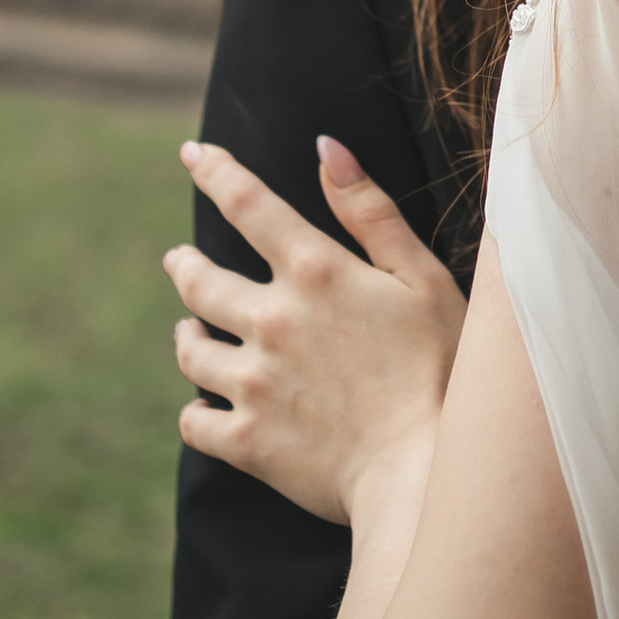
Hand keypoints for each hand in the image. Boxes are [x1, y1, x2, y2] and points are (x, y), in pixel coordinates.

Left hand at [166, 137, 465, 528]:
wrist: (424, 470)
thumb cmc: (440, 368)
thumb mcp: (421, 276)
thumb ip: (370, 211)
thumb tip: (325, 148)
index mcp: (314, 272)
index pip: (247, 203)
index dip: (213, 172)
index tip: (191, 153)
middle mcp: (271, 320)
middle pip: (198, 280)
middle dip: (184, 264)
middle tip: (178, 259)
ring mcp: (253, 383)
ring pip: (189, 350)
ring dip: (186, 335)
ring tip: (188, 332)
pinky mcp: (247, 440)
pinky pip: (194, 421)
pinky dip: (195, 411)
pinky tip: (203, 405)